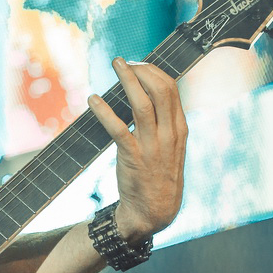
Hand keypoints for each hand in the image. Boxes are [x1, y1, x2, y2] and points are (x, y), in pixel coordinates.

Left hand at [88, 57, 187, 241]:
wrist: (155, 211)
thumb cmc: (158, 174)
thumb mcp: (170, 145)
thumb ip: (163, 121)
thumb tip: (146, 93)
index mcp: (180, 128)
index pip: (171, 89)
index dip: (153, 71)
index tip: (137, 64)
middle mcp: (169, 134)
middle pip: (160, 90)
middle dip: (141, 70)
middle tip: (122, 62)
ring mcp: (152, 146)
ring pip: (142, 104)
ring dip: (127, 80)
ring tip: (114, 65)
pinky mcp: (133, 157)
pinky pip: (118, 128)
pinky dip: (104, 111)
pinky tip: (93, 100)